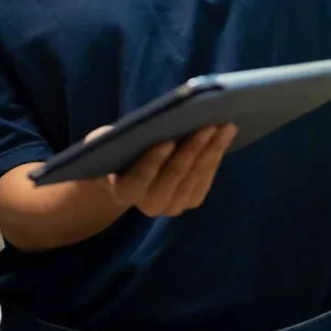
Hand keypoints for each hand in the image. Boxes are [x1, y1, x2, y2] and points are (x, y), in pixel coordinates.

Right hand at [92, 125, 237, 217]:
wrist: (127, 174)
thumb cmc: (117, 150)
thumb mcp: (105, 141)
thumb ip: (109, 138)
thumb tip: (136, 126)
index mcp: (124, 190)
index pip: (139, 178)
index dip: (154, 161)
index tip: (167, 140)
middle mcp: (149, 205)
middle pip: (174, 176)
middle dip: (192, 149)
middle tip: (208, 124)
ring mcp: (172, 206)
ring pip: (194, 176)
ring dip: (211, 150)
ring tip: (225, 126)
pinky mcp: (190, 201)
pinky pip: (205, 179)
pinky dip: (216, 156)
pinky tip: (224, 137)